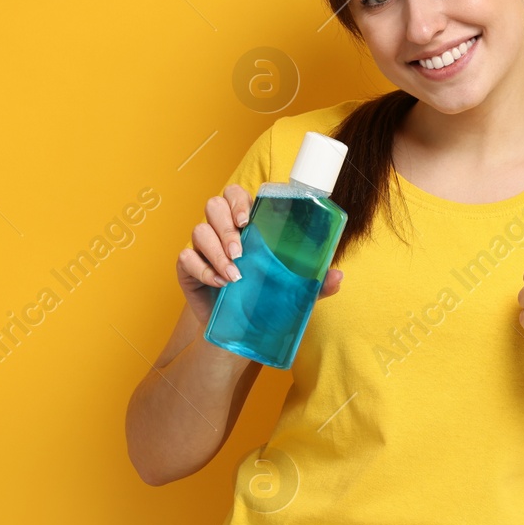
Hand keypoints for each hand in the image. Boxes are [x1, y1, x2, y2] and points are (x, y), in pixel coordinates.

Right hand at [177, 183, 342, 317]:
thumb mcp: (294, 290)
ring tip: (234, 275)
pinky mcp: (188, 268)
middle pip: (214, 206)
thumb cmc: (268, 299)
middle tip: (241, 252)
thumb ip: (316, 282)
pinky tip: (219, 283)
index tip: (248, 220)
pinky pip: (186, 258)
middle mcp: (223, 229)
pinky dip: (202, 269)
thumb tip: (337, 275)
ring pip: (199, 230)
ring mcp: (203, 247)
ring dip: (216, 251)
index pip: (236, 195)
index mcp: (247, 223)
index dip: (238, 200)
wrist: (242, 329)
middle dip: (226, 227)